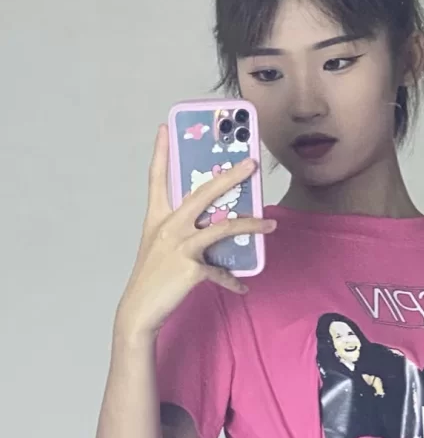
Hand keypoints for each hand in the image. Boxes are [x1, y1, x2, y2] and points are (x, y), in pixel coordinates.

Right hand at [115, 125, 276, 340]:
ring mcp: (179, 247)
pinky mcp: (191, 269)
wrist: (139, 310)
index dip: (160, 153)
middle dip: (229, 177)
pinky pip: (220, 271)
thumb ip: (182, 231)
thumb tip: (214, 225)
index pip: (157, 178)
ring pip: (222, 229)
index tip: (164, 128)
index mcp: (157, 218)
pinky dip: (232, 280)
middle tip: (251, 164)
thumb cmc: (152, 278)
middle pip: (202, 194)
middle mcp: (168, 227)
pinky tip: (243, 287)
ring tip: (271, 225)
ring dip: (251, 226)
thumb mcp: (160, 247)